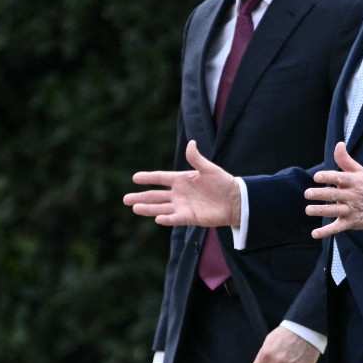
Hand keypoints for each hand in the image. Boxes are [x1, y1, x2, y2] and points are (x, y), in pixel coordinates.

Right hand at [125, 141, 242, 227]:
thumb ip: (197, 158)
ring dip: (148, 209)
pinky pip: (176, 218)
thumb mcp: (210, 169)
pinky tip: (157, 219)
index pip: (161, 178)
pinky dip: (167, 219)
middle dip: (141, 197)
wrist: (236, 201)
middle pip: (156, 195)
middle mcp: (179, 194)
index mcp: (182, 179)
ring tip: (134, 208)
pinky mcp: (190, 217)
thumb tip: (191, 143)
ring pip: (161, 208)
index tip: (135, 178)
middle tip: (125, 199)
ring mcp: (183, 206)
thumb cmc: (223, 183)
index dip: (148, 178)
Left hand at [304, 142, 362, 237]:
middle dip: (320, 194)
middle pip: (334, 195)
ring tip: (308, 210)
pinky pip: (337, 228)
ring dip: (321, 211)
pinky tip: (314, 234)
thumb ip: (346, 160)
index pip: (339, 178)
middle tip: (307, 193)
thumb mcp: (360, 171)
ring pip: (334, 211)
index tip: (316, 177)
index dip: (327, 177)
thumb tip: (339, 144)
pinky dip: (326, 232)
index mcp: (354, 182)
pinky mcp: (350, 222)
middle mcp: (352, 196)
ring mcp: (351, 210)